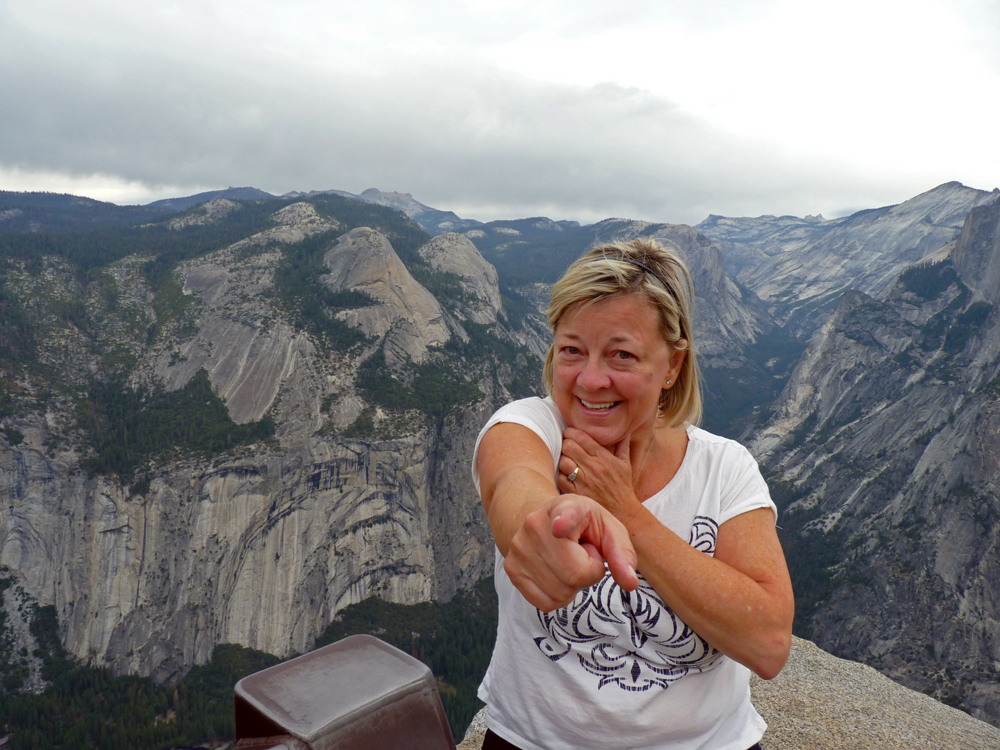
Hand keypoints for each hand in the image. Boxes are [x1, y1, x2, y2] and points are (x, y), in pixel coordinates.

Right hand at [504, 494, 638, 611]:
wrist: (543, 519)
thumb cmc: (582, 526)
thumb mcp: (608, 529)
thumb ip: (622, 554)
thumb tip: (630, 583)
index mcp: (566, 506)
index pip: (564, 514)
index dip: (564, 522)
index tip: (560, 527)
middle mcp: (535, 525)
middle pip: (575, 574)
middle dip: (589, 572)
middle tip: (584, 554)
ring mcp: (519, 547)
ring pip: (560, 592)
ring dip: (573, 585)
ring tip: (570, 561)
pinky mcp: (511, 569)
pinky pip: (545, 603)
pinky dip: (558, 596)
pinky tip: (558, 574)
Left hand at [557, 428, 640, 522]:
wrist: (622, 512)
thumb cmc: (622, 487)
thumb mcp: (625, 464)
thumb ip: (622, 445)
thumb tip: (625, 431)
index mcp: (603, 457)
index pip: (581, 437)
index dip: (571, 432)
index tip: (569, 434)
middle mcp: (593, 467)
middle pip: (569, 446)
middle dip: (565, 444)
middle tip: (567, 447)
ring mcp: (584, 481)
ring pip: (563, 461)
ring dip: (563, 460)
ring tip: (566, 461)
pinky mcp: (577, 493)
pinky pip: (561, 478)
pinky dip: (561, 475)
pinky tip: (567, 475)